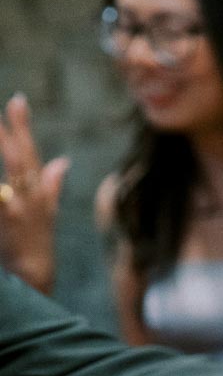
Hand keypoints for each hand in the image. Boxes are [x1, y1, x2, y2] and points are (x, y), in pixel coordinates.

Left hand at [0, 93, 67, 293]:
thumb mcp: (48, 211)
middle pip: (19, 158)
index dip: (23, 126)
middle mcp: (30, 197)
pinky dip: (0, 193)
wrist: (32, 276)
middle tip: (9, 105)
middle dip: (9, 133)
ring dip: (5, 152)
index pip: (31, 152)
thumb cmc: (37, 243)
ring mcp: (17, 210)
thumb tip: (62, 160)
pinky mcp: (6, 220)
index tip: (17, 99)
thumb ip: (52, 183)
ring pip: (10, 176)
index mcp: (39, 191)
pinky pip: (1, 198)